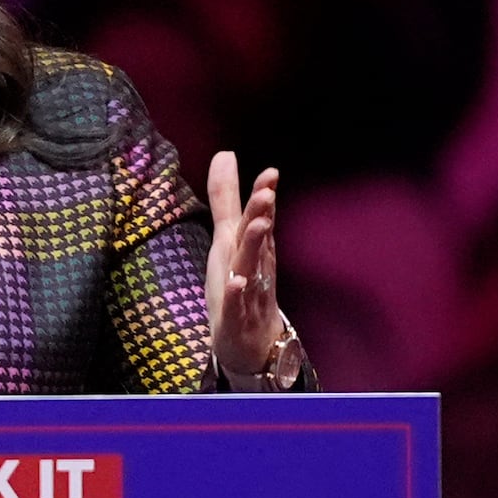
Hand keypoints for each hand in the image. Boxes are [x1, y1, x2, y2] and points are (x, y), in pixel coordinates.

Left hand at [205, 152, 284, 388]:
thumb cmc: (241, 283)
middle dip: (262, 215)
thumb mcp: (228, 237)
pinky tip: (236, 282)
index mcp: (252, 247)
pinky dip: (237, 293)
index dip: (263, 195)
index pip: (259, 218)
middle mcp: (254, 266)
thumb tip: (226, 154)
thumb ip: (226, 198)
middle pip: (258, 238)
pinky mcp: (235, 318)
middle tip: (267, 192)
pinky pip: (237, 305)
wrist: (252, 342)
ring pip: (251, 267)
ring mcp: (248, 292)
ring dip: (254, 246)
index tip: (271, 172)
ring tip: (257, 225)